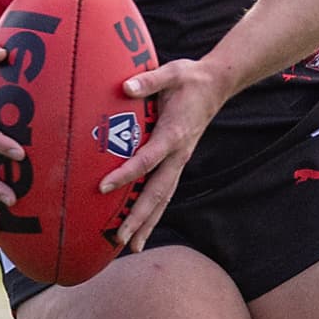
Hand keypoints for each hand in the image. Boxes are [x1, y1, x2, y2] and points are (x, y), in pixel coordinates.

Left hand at [99, 58, 228, 251]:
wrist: (216, 85)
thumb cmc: (189, 78)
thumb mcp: (171, 73)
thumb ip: (148, 81)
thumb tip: (125, 86)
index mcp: (174, 134)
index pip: (147, 160)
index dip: (126, 174)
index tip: (103, 186)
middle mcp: (178, 154)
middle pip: (158, 193)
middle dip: (139, 217)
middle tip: (120, 237)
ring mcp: (179, 161)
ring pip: (163, 199)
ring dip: (148, 223)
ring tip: (131, 246)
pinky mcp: (177, 163)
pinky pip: (165, 192)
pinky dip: (153, 212)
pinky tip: (142, 227)